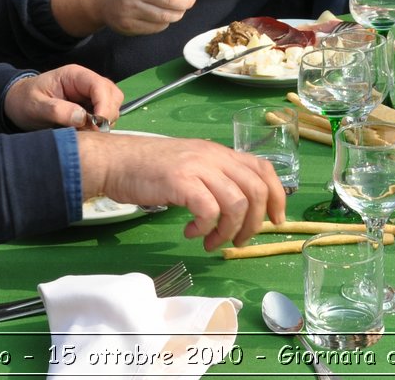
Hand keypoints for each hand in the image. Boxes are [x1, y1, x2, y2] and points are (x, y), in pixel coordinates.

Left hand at [5, 65, 122, 130]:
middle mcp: (86, 82)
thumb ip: (58, 111)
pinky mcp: (90, 107)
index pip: (100, 86)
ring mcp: (89, 95)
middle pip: (112, 95)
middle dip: (107, 114)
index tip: (97, 126)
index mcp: (74, 76)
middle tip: (91, 131)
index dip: (104, 106)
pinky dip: (100, 126)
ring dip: (104, 121)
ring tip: (85, 131)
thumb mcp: (36, 106)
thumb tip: (83, 118)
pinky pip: (105, 115)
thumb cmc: (24, 100)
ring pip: (112, 105)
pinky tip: (85, 132)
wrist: (17, 104)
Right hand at [77, 133, 286, 249]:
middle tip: (238, 241)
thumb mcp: (192, 167)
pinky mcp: (180, 181)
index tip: (275, 221)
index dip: (277, 197)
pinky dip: (204, 228)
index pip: (263, 169)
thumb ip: (215, 179)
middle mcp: (214, 156)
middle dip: (253, 223)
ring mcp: (197, 167)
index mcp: (220, 153)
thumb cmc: (151, 169)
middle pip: (256, 190)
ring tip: (210, 242)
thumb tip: (240, 208)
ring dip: (228, 231)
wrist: (117, 161)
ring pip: (236, 203)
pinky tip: (190, 233)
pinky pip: (208, 210)